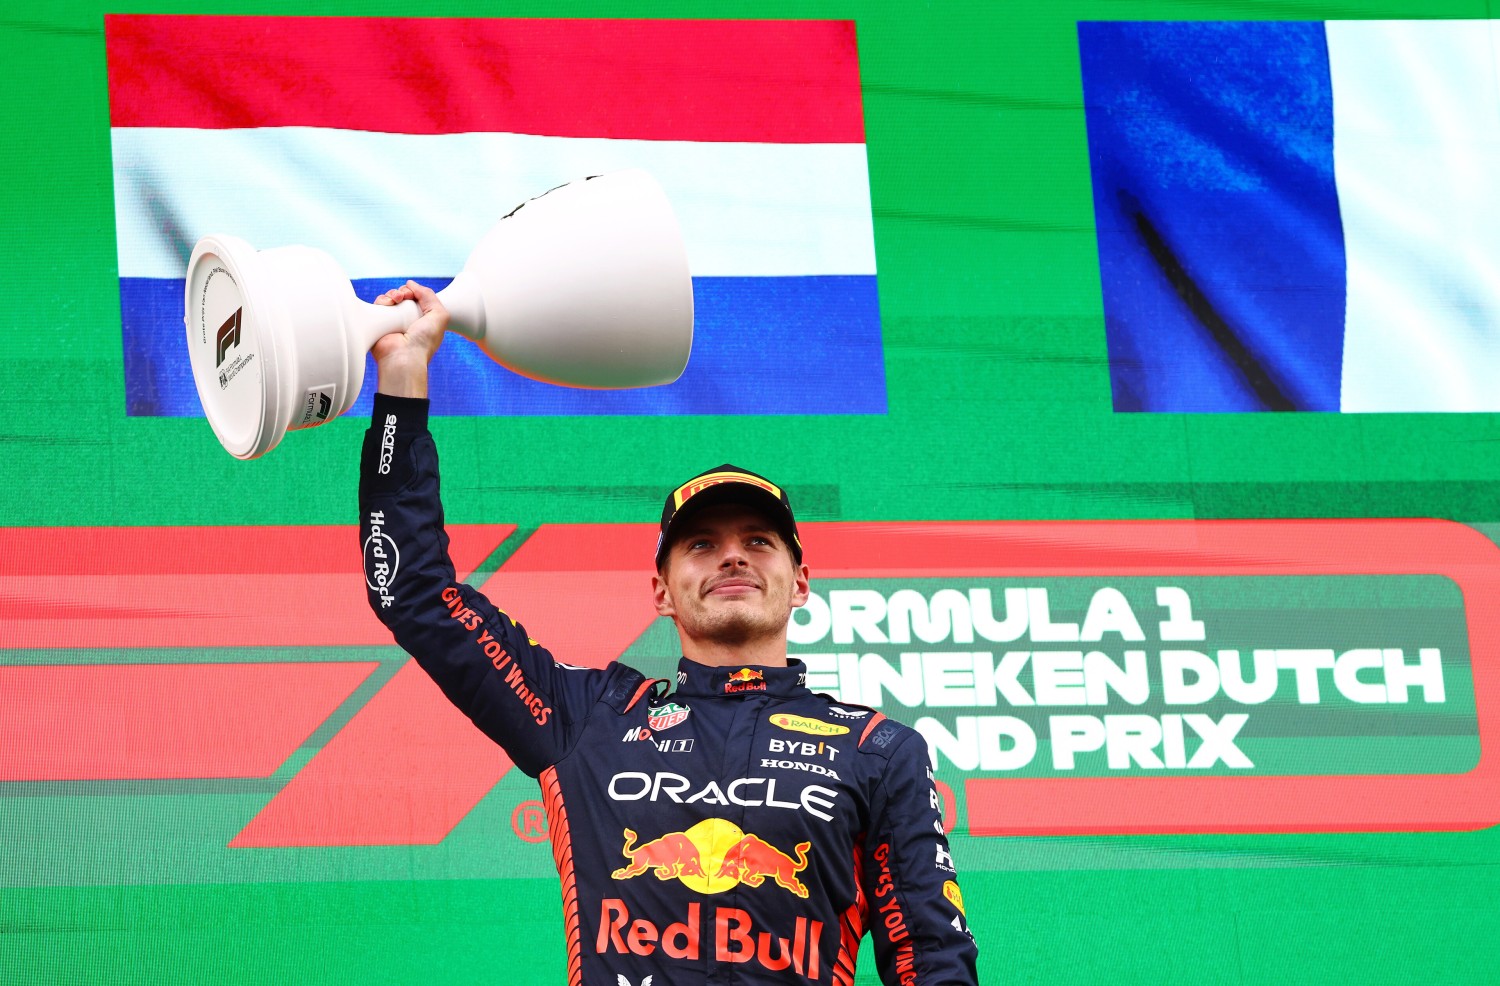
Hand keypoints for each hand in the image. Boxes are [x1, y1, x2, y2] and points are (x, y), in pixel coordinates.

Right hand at [372, 280, 447, 397]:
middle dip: (404, 291)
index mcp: (423, 320)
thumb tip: (412, 284)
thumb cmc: (423, 341)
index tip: (415, 294)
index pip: (418, 299)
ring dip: (393, 294)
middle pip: (403, 296)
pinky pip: (378, 305)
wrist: (403, 356)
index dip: (416, 292)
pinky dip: (382, 300)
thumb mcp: (440, 315)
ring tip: (396, 299)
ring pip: (390, 298)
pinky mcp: (379, 323)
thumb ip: (430, 296)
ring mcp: (393, 321)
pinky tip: (388, 303)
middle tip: (405, 297)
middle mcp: (408, 320)